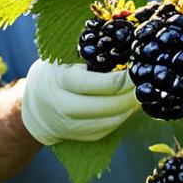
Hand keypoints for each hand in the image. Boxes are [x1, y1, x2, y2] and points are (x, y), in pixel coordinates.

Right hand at [20, 59, 139, 145]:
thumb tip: (125, 44)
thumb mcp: (64, 58)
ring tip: (142, 95)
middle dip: (130, 96)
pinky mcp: (79, 137)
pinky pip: (107, 130)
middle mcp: (62, 105)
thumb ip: (89, 53)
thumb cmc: (56, 72)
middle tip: (147, 84)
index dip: (118, 80)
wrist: (35, 104)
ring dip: (129, 108)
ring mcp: (70, 125)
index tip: (137, 71)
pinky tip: (129, 106)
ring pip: (109, 121)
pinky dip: (121, 118)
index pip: (91, 84)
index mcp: (59, 80)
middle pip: (105, 106)